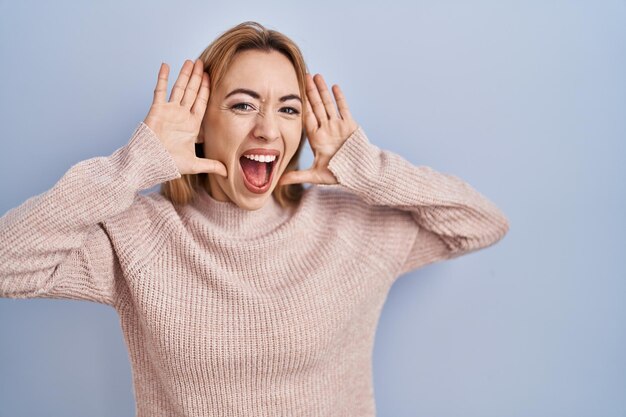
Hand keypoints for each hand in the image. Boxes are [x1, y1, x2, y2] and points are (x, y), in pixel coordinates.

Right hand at [143, 59, 226, 176]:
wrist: (149, 163)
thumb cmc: (169, 164)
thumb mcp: (194, 164)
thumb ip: (211, 165)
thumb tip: (227, 173)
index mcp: (191, 125)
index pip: (201, 103)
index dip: (206, 90)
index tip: (211, 77)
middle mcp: (181, 115)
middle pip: (192, 92)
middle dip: (197, 77)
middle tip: (202, 62)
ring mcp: (169, 111)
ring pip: (178, 88)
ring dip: (184, 74)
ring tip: (190, 61)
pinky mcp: (156, 109)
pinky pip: (159, 90)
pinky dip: (162, 78)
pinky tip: (166, 65)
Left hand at [278, 73, 358, 185]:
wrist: (359, 173)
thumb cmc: (338, 174)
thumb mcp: (316, 175)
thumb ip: (299, 176)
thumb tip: (280, 181)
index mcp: (317, 138)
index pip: (307, 117)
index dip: (301, 105)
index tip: (294, 92)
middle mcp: (326, 129)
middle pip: (317, 107)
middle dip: (311, 92)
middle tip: (304, 76)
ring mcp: (338, 126)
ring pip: (329, 104)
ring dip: (323, 91)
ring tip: (317, 76)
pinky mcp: (350, 125)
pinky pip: (344, 109)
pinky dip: (339, 98)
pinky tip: (334, 86)